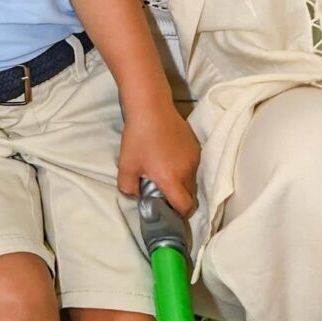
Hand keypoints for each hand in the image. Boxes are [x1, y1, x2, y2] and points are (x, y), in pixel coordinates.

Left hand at [119, 103, 200, 217]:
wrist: (151, 107)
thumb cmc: (137, 137)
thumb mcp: (126, 165)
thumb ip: (129, 188)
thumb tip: (137, 196)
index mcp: (172, 179)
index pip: (185, 207)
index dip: (178, 214)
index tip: (168, 211)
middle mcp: (188, 171)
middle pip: (190, 195)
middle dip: (179, 198)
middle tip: (162, 191)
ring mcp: (194, 157)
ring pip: (192, 179)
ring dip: (181, 181)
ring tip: (163, 170)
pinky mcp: (195, 146)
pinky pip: (192, 165)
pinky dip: (183, 167)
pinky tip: (168, 156)